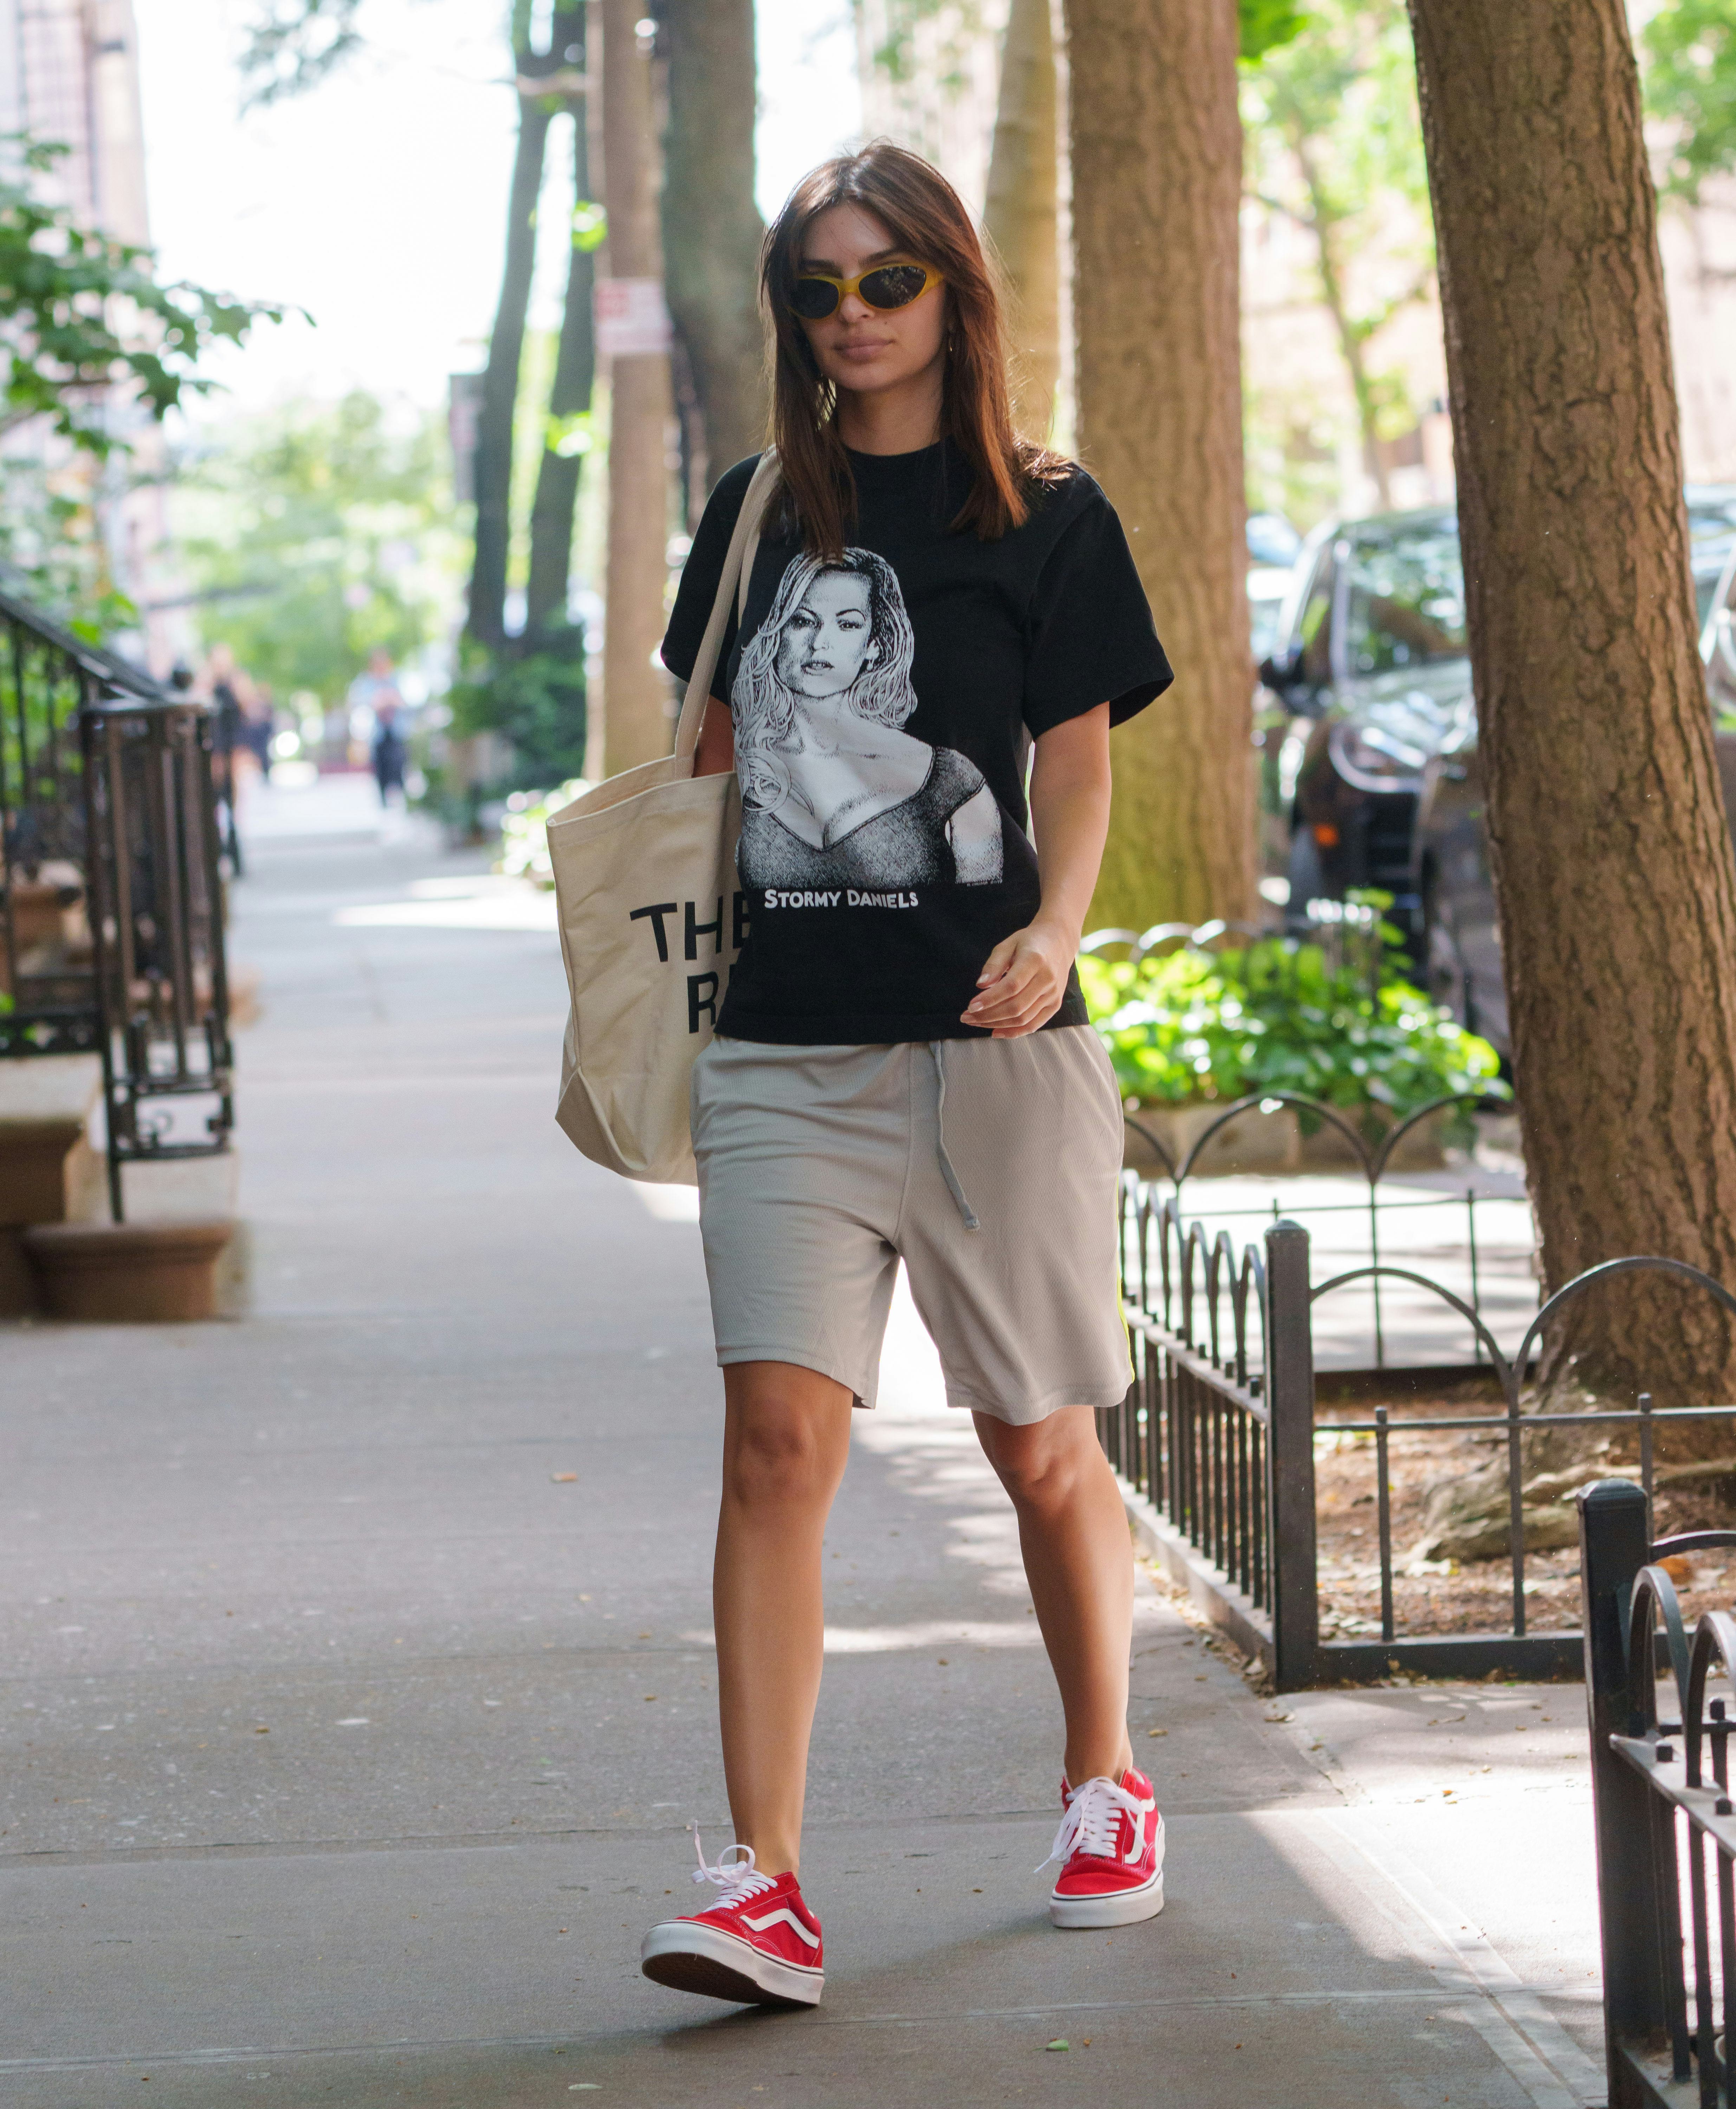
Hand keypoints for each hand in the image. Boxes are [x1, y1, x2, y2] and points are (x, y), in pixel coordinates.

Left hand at [962, 918, 1076, 1038]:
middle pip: (1016, 1007)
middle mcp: (1047, 979)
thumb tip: (981, 985)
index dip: (990, 999)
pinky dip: (1013, 1032)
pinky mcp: (1055, 1004)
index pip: (1011, 986)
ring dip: (996, 1025)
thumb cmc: (1028, 943)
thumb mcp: (1008, 944)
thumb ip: (994, 964)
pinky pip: (1033, 1025)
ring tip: (976, 1022)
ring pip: (1023, 1019)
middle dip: (988, 1016)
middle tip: (966, 1017)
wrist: (1059, 943)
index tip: (971, 1006)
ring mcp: (1053, 994)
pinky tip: (995, 1031)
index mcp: (1035, 960)